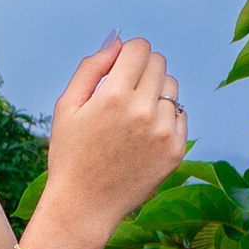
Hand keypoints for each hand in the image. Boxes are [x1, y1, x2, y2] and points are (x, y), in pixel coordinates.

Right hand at [38, 35, 187, 248]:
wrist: (84, 206)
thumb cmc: (71, 154)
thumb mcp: (67, 106)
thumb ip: (91, 67)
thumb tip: (118, 42)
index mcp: (114, 96)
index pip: (140, 48)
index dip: (128, 53)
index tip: (119, 67)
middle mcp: (144, 111)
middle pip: (159, 63)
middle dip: (142, 69)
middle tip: (124, 92)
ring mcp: (164, 132)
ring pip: (172, 87)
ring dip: (156, 92)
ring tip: (134, 115)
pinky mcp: (176, 150)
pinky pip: (181, 114)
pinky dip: (165, 117)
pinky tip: (143, 135)